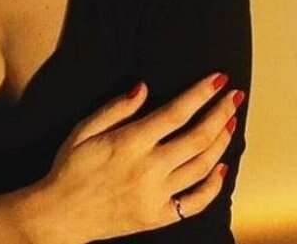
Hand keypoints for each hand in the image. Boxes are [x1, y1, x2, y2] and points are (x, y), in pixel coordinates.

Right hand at [32, 72, 242, 242]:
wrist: (62, 214)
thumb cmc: (70, 167)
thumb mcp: (83, 129)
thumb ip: (115, 108)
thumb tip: (143, 87)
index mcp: (130, 142)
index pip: (176, 113)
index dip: (200, 94)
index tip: (218, 80)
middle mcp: (149, 168)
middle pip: (197, 137)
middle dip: (221, 114)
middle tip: (235, 97)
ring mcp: (157, 195)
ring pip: (202, 167)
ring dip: (221, 143)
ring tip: (231, 123)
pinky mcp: (159, 217)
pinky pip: (195, 202)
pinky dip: (214, 185)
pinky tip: (222, 168)